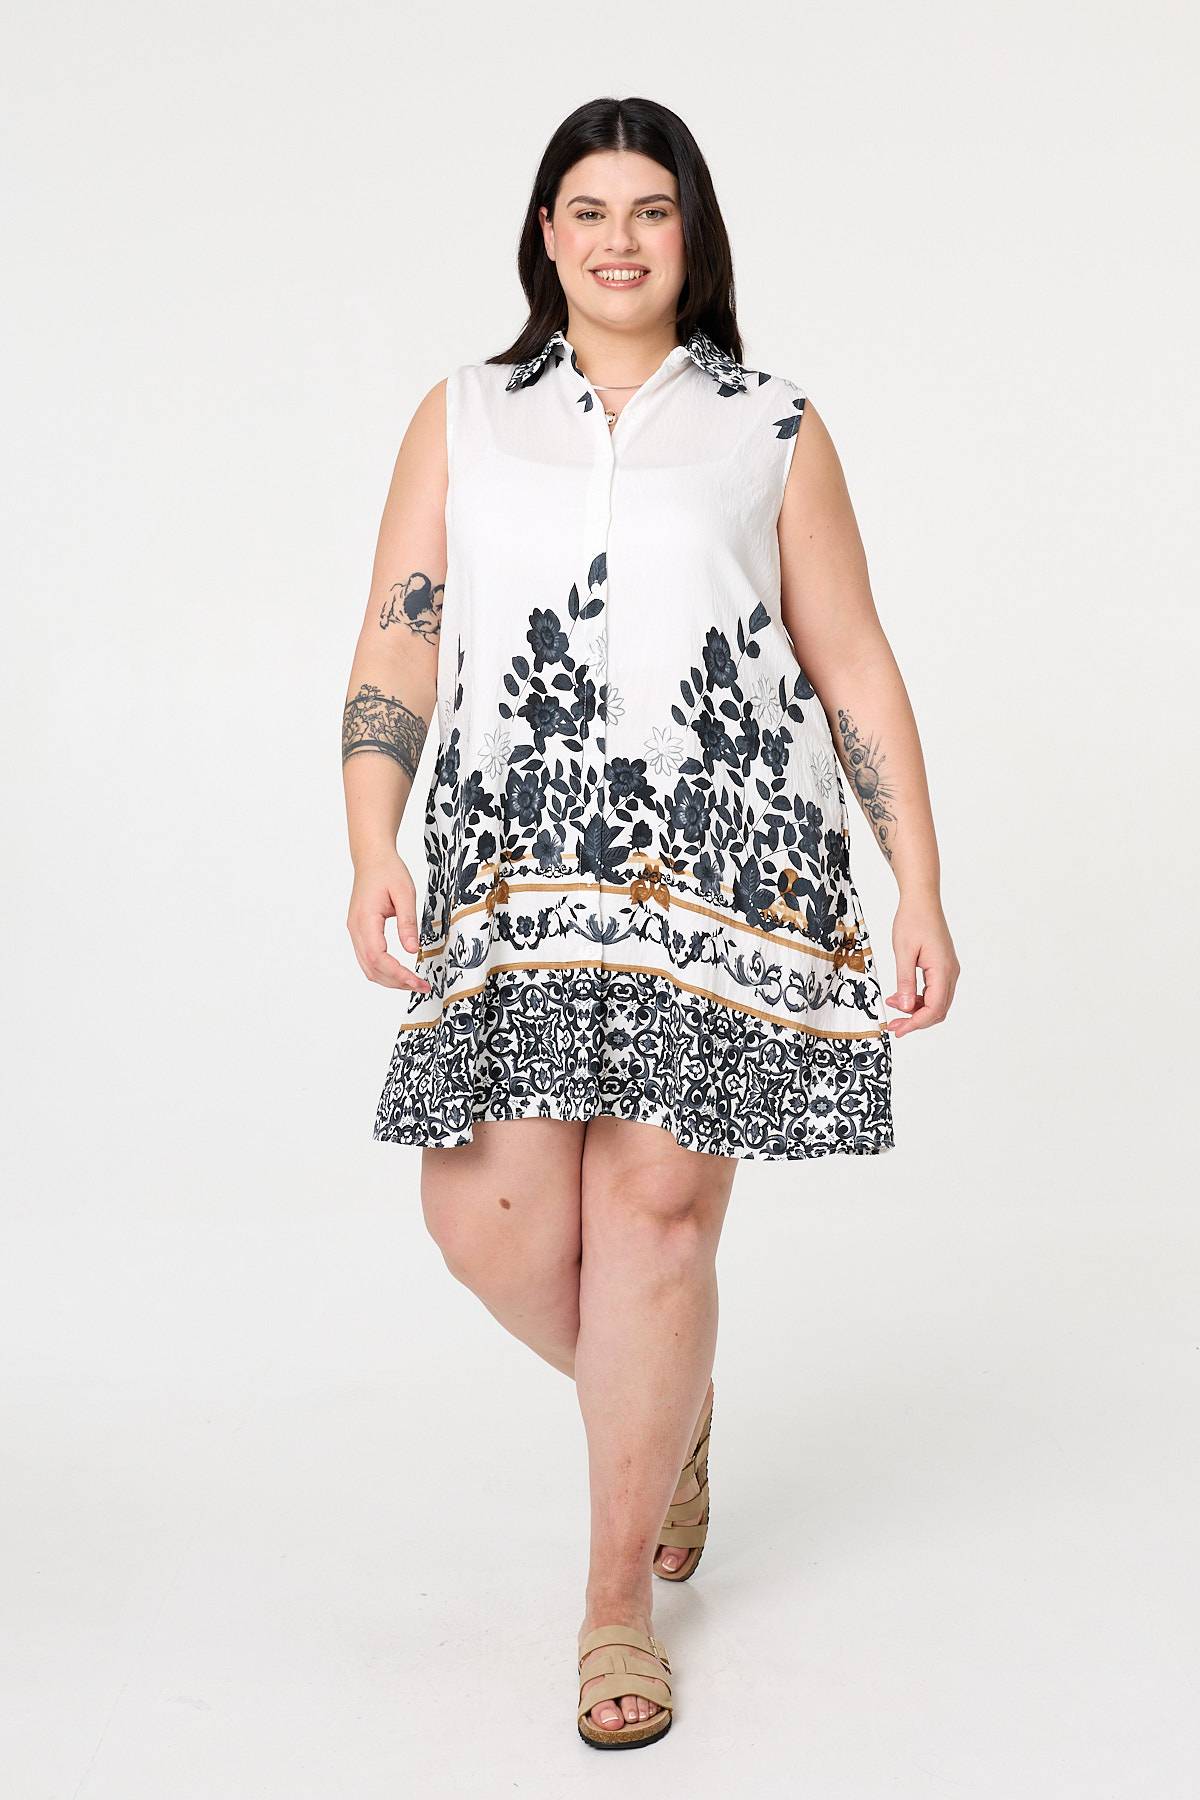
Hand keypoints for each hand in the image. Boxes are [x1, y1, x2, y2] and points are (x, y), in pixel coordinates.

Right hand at [346, 852, 432, 992]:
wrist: (371, 857)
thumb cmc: (388, 870)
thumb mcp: (405, 893)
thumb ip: (408, 922)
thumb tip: (412, 950)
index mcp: (365, 920)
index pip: (378, 957)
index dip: (397, 974)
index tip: (416, 982)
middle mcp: (356, 929)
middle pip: (371, 968)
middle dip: (396, 982)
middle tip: (421, 986)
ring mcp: (355, 931)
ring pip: (368, 967)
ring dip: (390, 980)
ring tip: (413, 983)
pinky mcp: (360, 932)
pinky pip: (368, 959)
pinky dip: (383, 971)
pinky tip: (400, 972)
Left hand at [884, 896, 958, 1036]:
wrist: (922, 901)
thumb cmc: (912, 921)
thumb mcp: (903, 952)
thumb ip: (905, 981)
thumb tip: (904, 1007)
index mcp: (942, 970)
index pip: (934, 1008)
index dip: (916, 1022)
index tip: (897, 1029)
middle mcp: (950, 973)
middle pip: (938, 1010)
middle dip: (916, 1021)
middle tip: (894, 1026)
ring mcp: (949, 970)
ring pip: (937, 1002)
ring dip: (916, 1010)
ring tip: (893, 1007)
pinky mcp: (943, 967)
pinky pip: (934, 991)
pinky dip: (918, 999)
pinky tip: (900, 996)